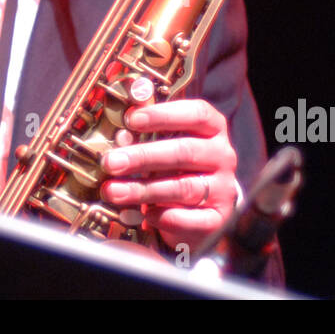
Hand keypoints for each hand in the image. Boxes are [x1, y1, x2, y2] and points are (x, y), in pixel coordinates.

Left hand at [98, 98, 238, 251]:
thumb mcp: (166, 145)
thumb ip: (146, 137)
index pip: (196, 114)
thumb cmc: (176, 166)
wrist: (200, 208)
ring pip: (183, 187)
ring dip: (143, 190)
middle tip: (111, 162)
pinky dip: (163, 217)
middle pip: (184, 151)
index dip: (163, 115)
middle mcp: (222, 156)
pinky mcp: (218, 218)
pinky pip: (189, 219)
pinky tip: (143, 216)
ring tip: (113, 191)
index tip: (131, 120)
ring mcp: (223, 188)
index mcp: (213, 129)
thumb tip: (120, 138)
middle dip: (143, 156)